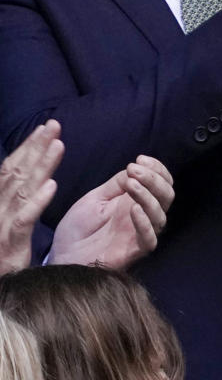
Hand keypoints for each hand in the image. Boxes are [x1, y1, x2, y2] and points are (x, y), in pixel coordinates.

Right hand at [0, 121, 62, 273]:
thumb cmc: (1, 255)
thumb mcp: (8, 224)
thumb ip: (17, 200)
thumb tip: (33, 177)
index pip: (11, 169)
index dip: (27, 147)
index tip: (45, 129)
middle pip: (17, 173)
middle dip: (35, 147)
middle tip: (54, 124)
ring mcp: (1, 225)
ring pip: (22, 190)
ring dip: (41, 165)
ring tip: (58, 144)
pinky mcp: (9, 243)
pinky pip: (25, 219)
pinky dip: (37, 201)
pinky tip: (52, 185)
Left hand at [48, 156, 173, 268]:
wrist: (62, 254)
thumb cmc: (78, 228)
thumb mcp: (95, 198)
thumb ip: (116, 184)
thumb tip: (134, 168)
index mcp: (137, 201)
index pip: (161, 183)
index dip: (157, 169)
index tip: (140, 159)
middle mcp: (144, 216)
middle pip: (167, 195)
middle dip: (154, 179)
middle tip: (134, 170)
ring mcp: (140, 233)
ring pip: (160, 214)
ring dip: (148, 195)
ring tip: (131, 184)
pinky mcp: (134, 251)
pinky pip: (149, 239)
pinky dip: (145, 223)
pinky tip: (134, 209)